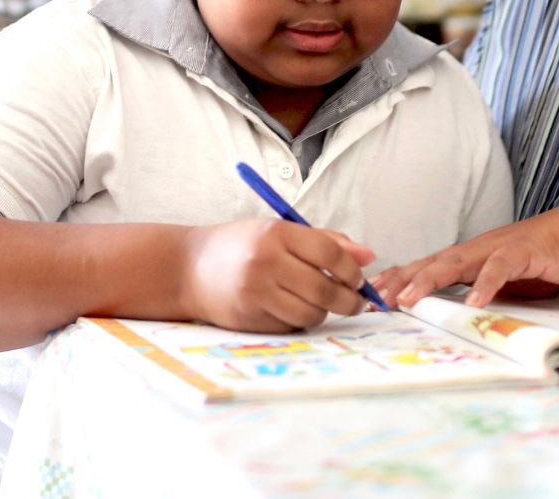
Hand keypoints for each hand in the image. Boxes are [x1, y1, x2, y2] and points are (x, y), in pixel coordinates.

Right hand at [180, 219, 375, 332]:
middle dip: (348, 300)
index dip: (351, 269)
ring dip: (324, 312)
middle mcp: (265, 262)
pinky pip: (290, 326)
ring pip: (310, 313)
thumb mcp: (281, 231)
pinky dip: (300, 321)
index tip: (359, 279)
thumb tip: (369, 256)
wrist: (189, 269)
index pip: (329, 253)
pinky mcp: (248, 318)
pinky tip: (293, 309)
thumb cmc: (242, 245)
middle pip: (323, 288)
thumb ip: (326, 242)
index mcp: (277, 233)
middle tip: (356, 302)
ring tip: (322, 304)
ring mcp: (255, 293)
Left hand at [376, 204, 558, 308]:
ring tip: (409, 298)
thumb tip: (459, 314)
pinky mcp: (522, 252)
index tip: (374, 294)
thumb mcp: (506, 282)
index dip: (400, 278)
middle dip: (402, 279)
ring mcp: (498, 248)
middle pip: (432, 263)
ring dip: (429, 279)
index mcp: (471, 257)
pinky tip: (474, 302)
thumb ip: (482, 292)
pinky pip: (499, 268)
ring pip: (456, 262)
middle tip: (376, 297)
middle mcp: (478, 249)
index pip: (428, 266)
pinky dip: (486, 284)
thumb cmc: (543, 259)